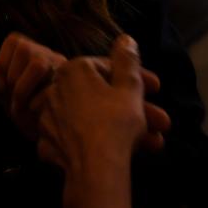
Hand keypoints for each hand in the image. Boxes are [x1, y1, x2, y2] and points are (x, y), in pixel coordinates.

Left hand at [0, 32, 65, 139]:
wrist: (56, 136)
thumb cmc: (33, 115)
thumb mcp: (9, 99)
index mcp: (36, 55)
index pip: (14, 41)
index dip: (2, 62)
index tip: (2, 87)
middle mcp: (52, 57)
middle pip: (23, 47)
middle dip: (10, 75)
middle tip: (11, 99)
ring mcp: (64, 70)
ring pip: (36, 62)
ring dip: (21, 87)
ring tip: (21, 106)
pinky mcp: (72, 86)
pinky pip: (48, 83)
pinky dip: (32, 96)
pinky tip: (32, 110)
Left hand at [28, 36, 162, 177]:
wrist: (96, 169)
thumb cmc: (116, 123)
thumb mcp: (129, 86)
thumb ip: (127, 60)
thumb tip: (125, 39)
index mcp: (72, 70)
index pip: (108, 68)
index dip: (136, 78)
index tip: (156, 90)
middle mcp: (54, 89)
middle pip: (100, 95)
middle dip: (133, 108)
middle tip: (160, 122)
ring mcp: (47, 118)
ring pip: (91, 118)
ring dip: (120, 127)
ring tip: (151, 142)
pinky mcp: (47, 143)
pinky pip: (76, 138)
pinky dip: (96, 143)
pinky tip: (116, 152)